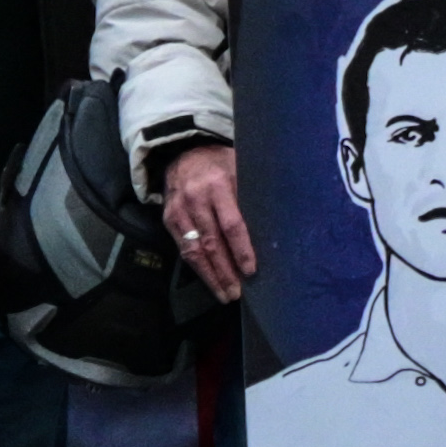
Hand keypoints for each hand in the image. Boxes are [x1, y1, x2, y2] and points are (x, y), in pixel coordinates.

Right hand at [163, 143, 252, 298]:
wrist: (182, 152)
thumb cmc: (221, 162)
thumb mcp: (241, 166)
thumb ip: (252, 191)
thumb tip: (277, 221)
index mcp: (219, 185)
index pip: (232, 224)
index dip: (241, 249)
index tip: (251, 269)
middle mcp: (196, 200)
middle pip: (211, 243)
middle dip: (225, 271)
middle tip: (237, 293)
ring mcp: (179, 211)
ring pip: (194, 250)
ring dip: (210, 275)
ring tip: (225, 294)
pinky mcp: (168, 220)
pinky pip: (182, 248)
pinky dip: (196, 266)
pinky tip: (209, 279)